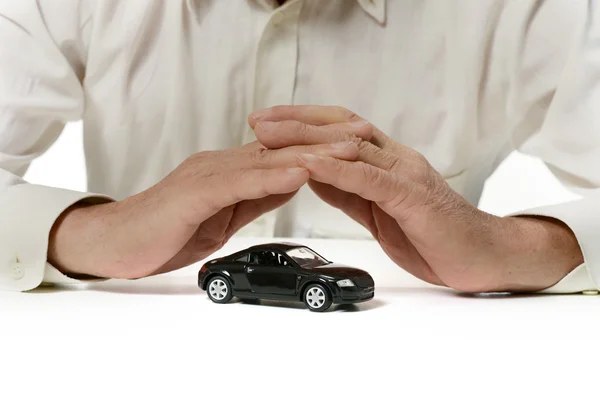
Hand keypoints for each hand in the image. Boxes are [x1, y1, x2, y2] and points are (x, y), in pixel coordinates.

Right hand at [48, 140, 358, 278]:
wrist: (116, 243)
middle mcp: (221, 165)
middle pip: (282, 150)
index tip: (358, 146)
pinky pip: (238, 183)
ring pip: (266, 160)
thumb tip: (291, 181)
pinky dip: (271, 177)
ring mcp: (207, 176)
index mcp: (230, 171)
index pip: (283, 154)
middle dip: (326, 143)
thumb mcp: (224, 215)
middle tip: (365, 136)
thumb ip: (255, 196)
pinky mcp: (193, 194)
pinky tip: (299, 172)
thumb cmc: (167, 231)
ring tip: (347, 150)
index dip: (322, 148)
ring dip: (309, 154)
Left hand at [249, 106, 583, 292]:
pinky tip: (309, 164)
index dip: (304, 121)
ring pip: (351, 146)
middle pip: (341, 127)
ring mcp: (406, 175)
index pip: (342, 128)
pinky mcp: (412, 198)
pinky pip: (369, 179)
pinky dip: (336, 169)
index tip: (268, 122)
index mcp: (388, 162)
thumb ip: (349, 190)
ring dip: (307, 139)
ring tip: (271, 136)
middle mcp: (396, 159)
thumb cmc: (434, 235)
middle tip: (258, 120)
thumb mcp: (380, 210)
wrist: (482, 256)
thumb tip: (313, 174)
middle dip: (296, 121)